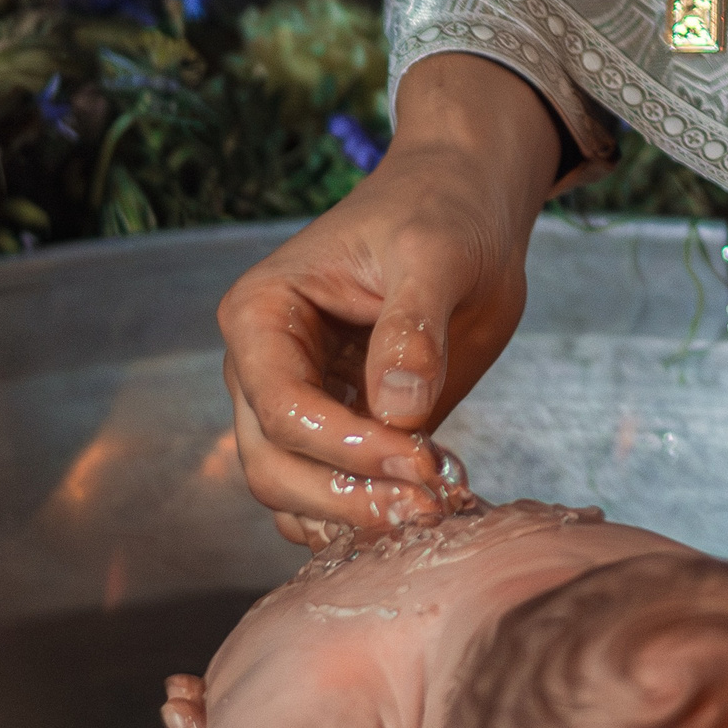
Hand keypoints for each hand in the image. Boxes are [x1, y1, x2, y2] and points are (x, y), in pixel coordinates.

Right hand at [217, 54, 561, 543]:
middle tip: (429, 502)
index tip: (419, 463)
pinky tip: (431, 508)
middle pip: (274, 467)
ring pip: (297, 496)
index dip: (346, 448)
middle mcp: (264, 369)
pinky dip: (372, 515)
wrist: (466, 211)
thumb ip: (413, 327)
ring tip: (436, 508)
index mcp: (262, 316)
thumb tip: (398, 407)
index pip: (282, 408)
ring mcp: (302, 407)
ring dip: (357, 517)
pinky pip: (335, 497)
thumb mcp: (435, 254)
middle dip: (347, 496)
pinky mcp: (346, 434)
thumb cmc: (439, 212)